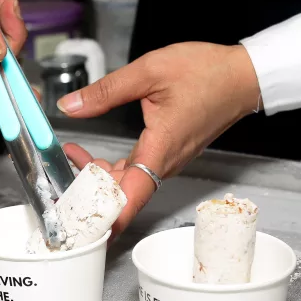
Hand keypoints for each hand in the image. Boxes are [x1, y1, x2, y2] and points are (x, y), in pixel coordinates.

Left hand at [58, 43, 260, 235]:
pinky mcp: (167, 155)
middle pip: (122, 194)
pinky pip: (135, 172)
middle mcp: (164, 163)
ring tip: (70, 156)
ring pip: (126, 184)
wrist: (242, 77)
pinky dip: (111, 169)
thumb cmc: (207, 72)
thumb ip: (106, 90)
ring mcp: (167, 161)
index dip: (108, 218)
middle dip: (87, 193)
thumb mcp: (149, 71)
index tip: (85, 228)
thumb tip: (71, 105)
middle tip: (59, 182)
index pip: (131, 197)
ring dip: (96, 178)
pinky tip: (91, 155)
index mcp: (160, 149)